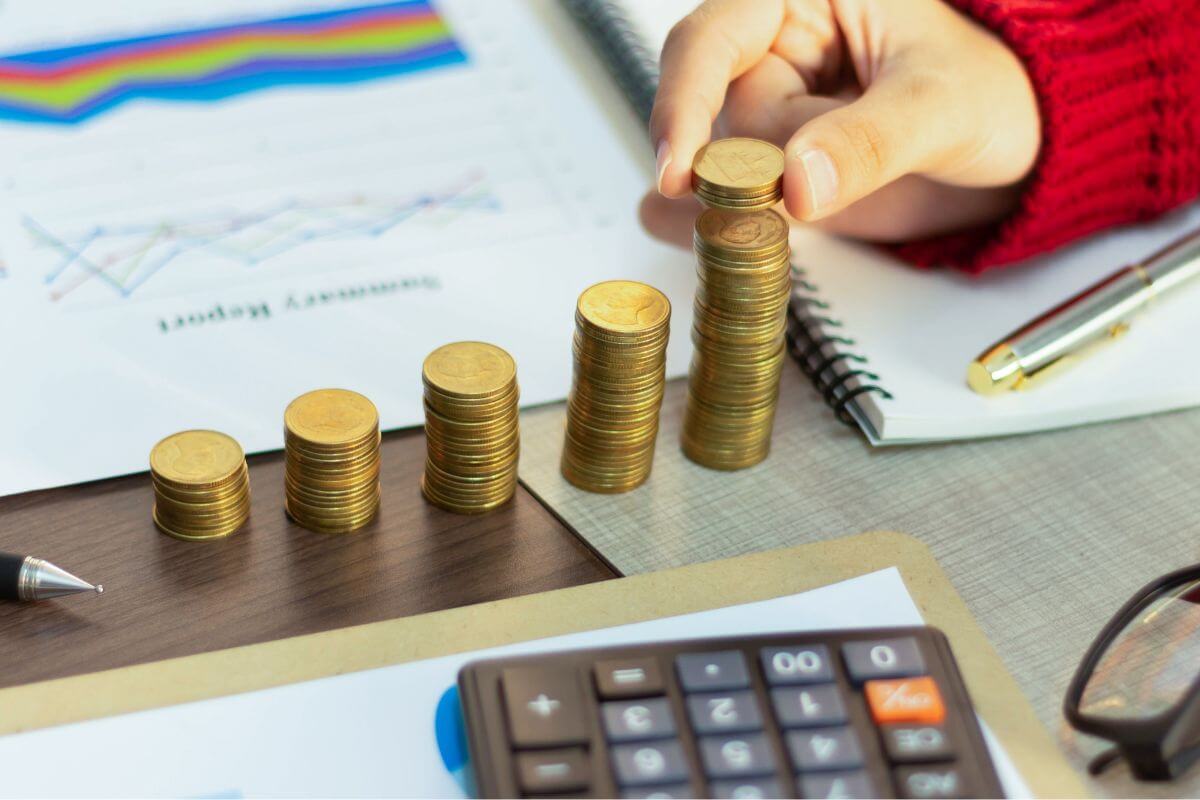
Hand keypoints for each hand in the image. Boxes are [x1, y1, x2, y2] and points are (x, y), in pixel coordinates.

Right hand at [642, 0, 1040, 247]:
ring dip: (759, 203)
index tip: (679, 173)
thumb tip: (796, 186)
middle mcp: (770, 48)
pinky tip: (713, 237)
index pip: (711, 40)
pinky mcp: (768, 167)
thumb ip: (871, 142)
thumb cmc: (989, 91)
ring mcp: (765, 111)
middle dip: (750, 168)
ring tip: (840, 194)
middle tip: (803, 198)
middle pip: (715, 117)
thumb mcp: (943, 107)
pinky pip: (723, 202)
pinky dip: (727, 227)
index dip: (684, 102)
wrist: (1011, 145)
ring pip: (722, 169)